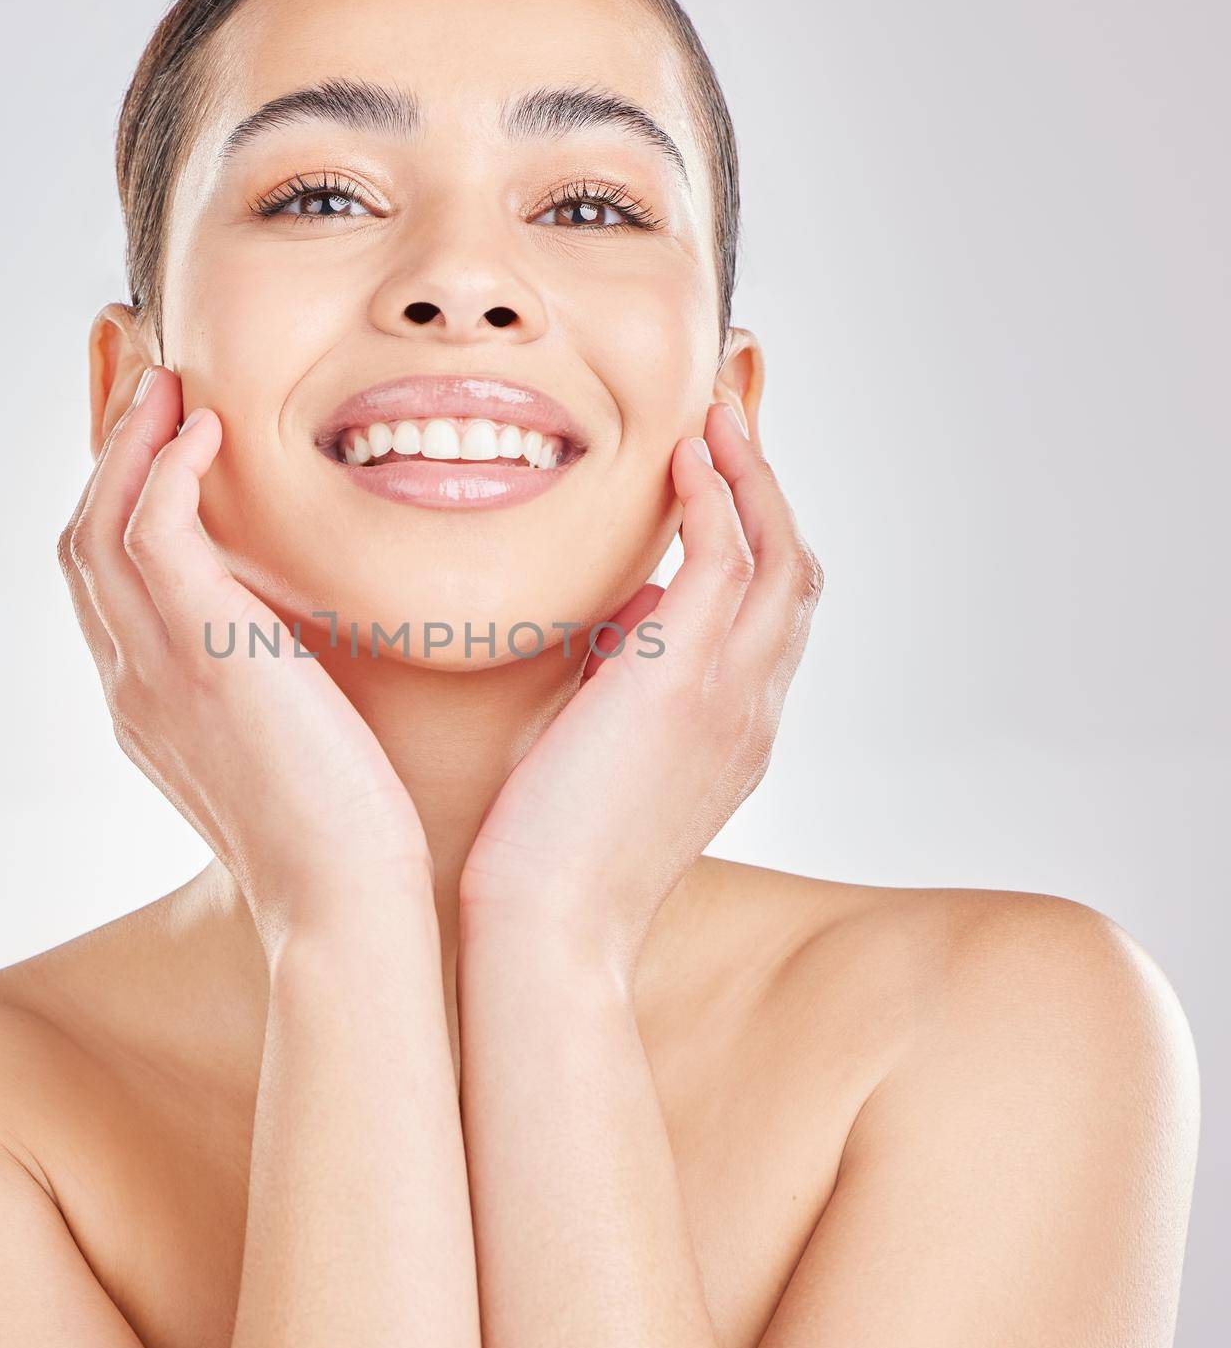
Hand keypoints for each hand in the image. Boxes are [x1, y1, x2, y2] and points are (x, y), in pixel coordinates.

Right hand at [57, 367, 433, 957]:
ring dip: (130, 441)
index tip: (156, 436)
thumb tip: (304, 648)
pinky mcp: (202, 654)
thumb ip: (268, 688)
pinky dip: (165, 468)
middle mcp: (131, 683)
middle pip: (83, 539)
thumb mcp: (285, 747)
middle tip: (145, 381)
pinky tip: (206, 428)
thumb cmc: (339, 835)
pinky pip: (151, 532)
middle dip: (107, 454)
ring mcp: (154, 670)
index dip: (118, 500)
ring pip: (100, 525)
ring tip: (171, 381)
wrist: (345, 906)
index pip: (107, 580)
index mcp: (148, 704)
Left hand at [459, 402, 823, 983]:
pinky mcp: (684, 680)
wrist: (551, 928)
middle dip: (770, 494)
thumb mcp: (608, 759)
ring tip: (715, 419)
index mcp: (736, 732)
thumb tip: (626, 620)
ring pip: (780, 556)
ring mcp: (732, 695)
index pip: (770, 618)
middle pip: (796, 575)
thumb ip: (629, 687)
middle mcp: (754, 709)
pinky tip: (685, 457)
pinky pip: (726, 558)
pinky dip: (715, 497)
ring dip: (751, 477)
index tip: (721, 485)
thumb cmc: (553, 858)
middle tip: (731, 428)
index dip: (757, 541)